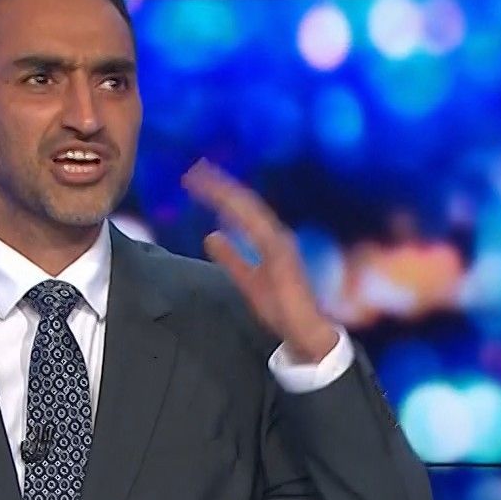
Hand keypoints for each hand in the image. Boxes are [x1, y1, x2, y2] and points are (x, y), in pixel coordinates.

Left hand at [183, 159, 338, 362]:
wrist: (305, 329)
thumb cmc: (281, 307)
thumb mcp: (248, 280)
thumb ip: (231, 258)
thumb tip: (211, 236)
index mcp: (268, 239)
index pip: (241, 210)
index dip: (220, 193)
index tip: (197, 180)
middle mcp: (275, 234)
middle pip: (243, 203)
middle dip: (219, 185)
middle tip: (195, 170)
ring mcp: (279, 241)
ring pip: (249, 208)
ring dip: (226, 192)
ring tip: (203, 178)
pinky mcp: (280, 252)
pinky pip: (257, 225)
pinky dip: (240, 211)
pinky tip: (223, 200)